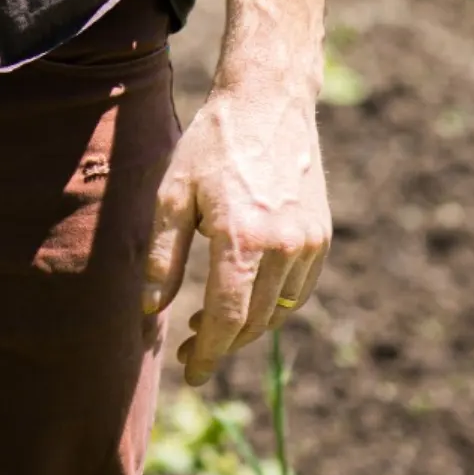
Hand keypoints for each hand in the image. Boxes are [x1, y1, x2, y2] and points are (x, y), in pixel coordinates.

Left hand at [141, 81, 329, 385]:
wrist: (267, 100)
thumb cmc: (211, 143)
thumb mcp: (173, 193)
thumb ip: (163, 256)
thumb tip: (151, 310)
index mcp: (241, 240)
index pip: (225, 320)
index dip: (208, 353)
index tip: (191, 374)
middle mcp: (282, 249)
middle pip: (253, 323)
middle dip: (222, 344)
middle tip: (190, 348)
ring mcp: (308, 244)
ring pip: (278, 312)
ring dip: (246, 325)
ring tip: (210, 320)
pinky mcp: (321, 236)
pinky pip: (299, 291)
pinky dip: (273, 303)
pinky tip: (246, 293)